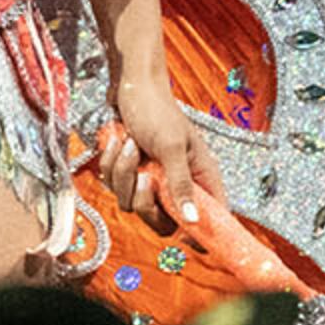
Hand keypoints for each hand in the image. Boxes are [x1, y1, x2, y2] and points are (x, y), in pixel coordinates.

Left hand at [97, 66, 228, 239]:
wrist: (130, 87)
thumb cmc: (157, 110)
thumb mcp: (171, 147)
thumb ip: (181, 184)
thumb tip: (192, 219)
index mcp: (200, 177)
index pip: (211, 218)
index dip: (199, 234)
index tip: (182, 237)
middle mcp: (179, 183)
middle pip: (163, 221)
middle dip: (145, 202)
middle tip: (144, 177)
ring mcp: (153, 180)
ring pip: (133, 203)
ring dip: (124, 175)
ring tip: (130, 146)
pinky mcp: (132, 173)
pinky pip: (116, 188)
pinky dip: (113, 165)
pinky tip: (119, 142)